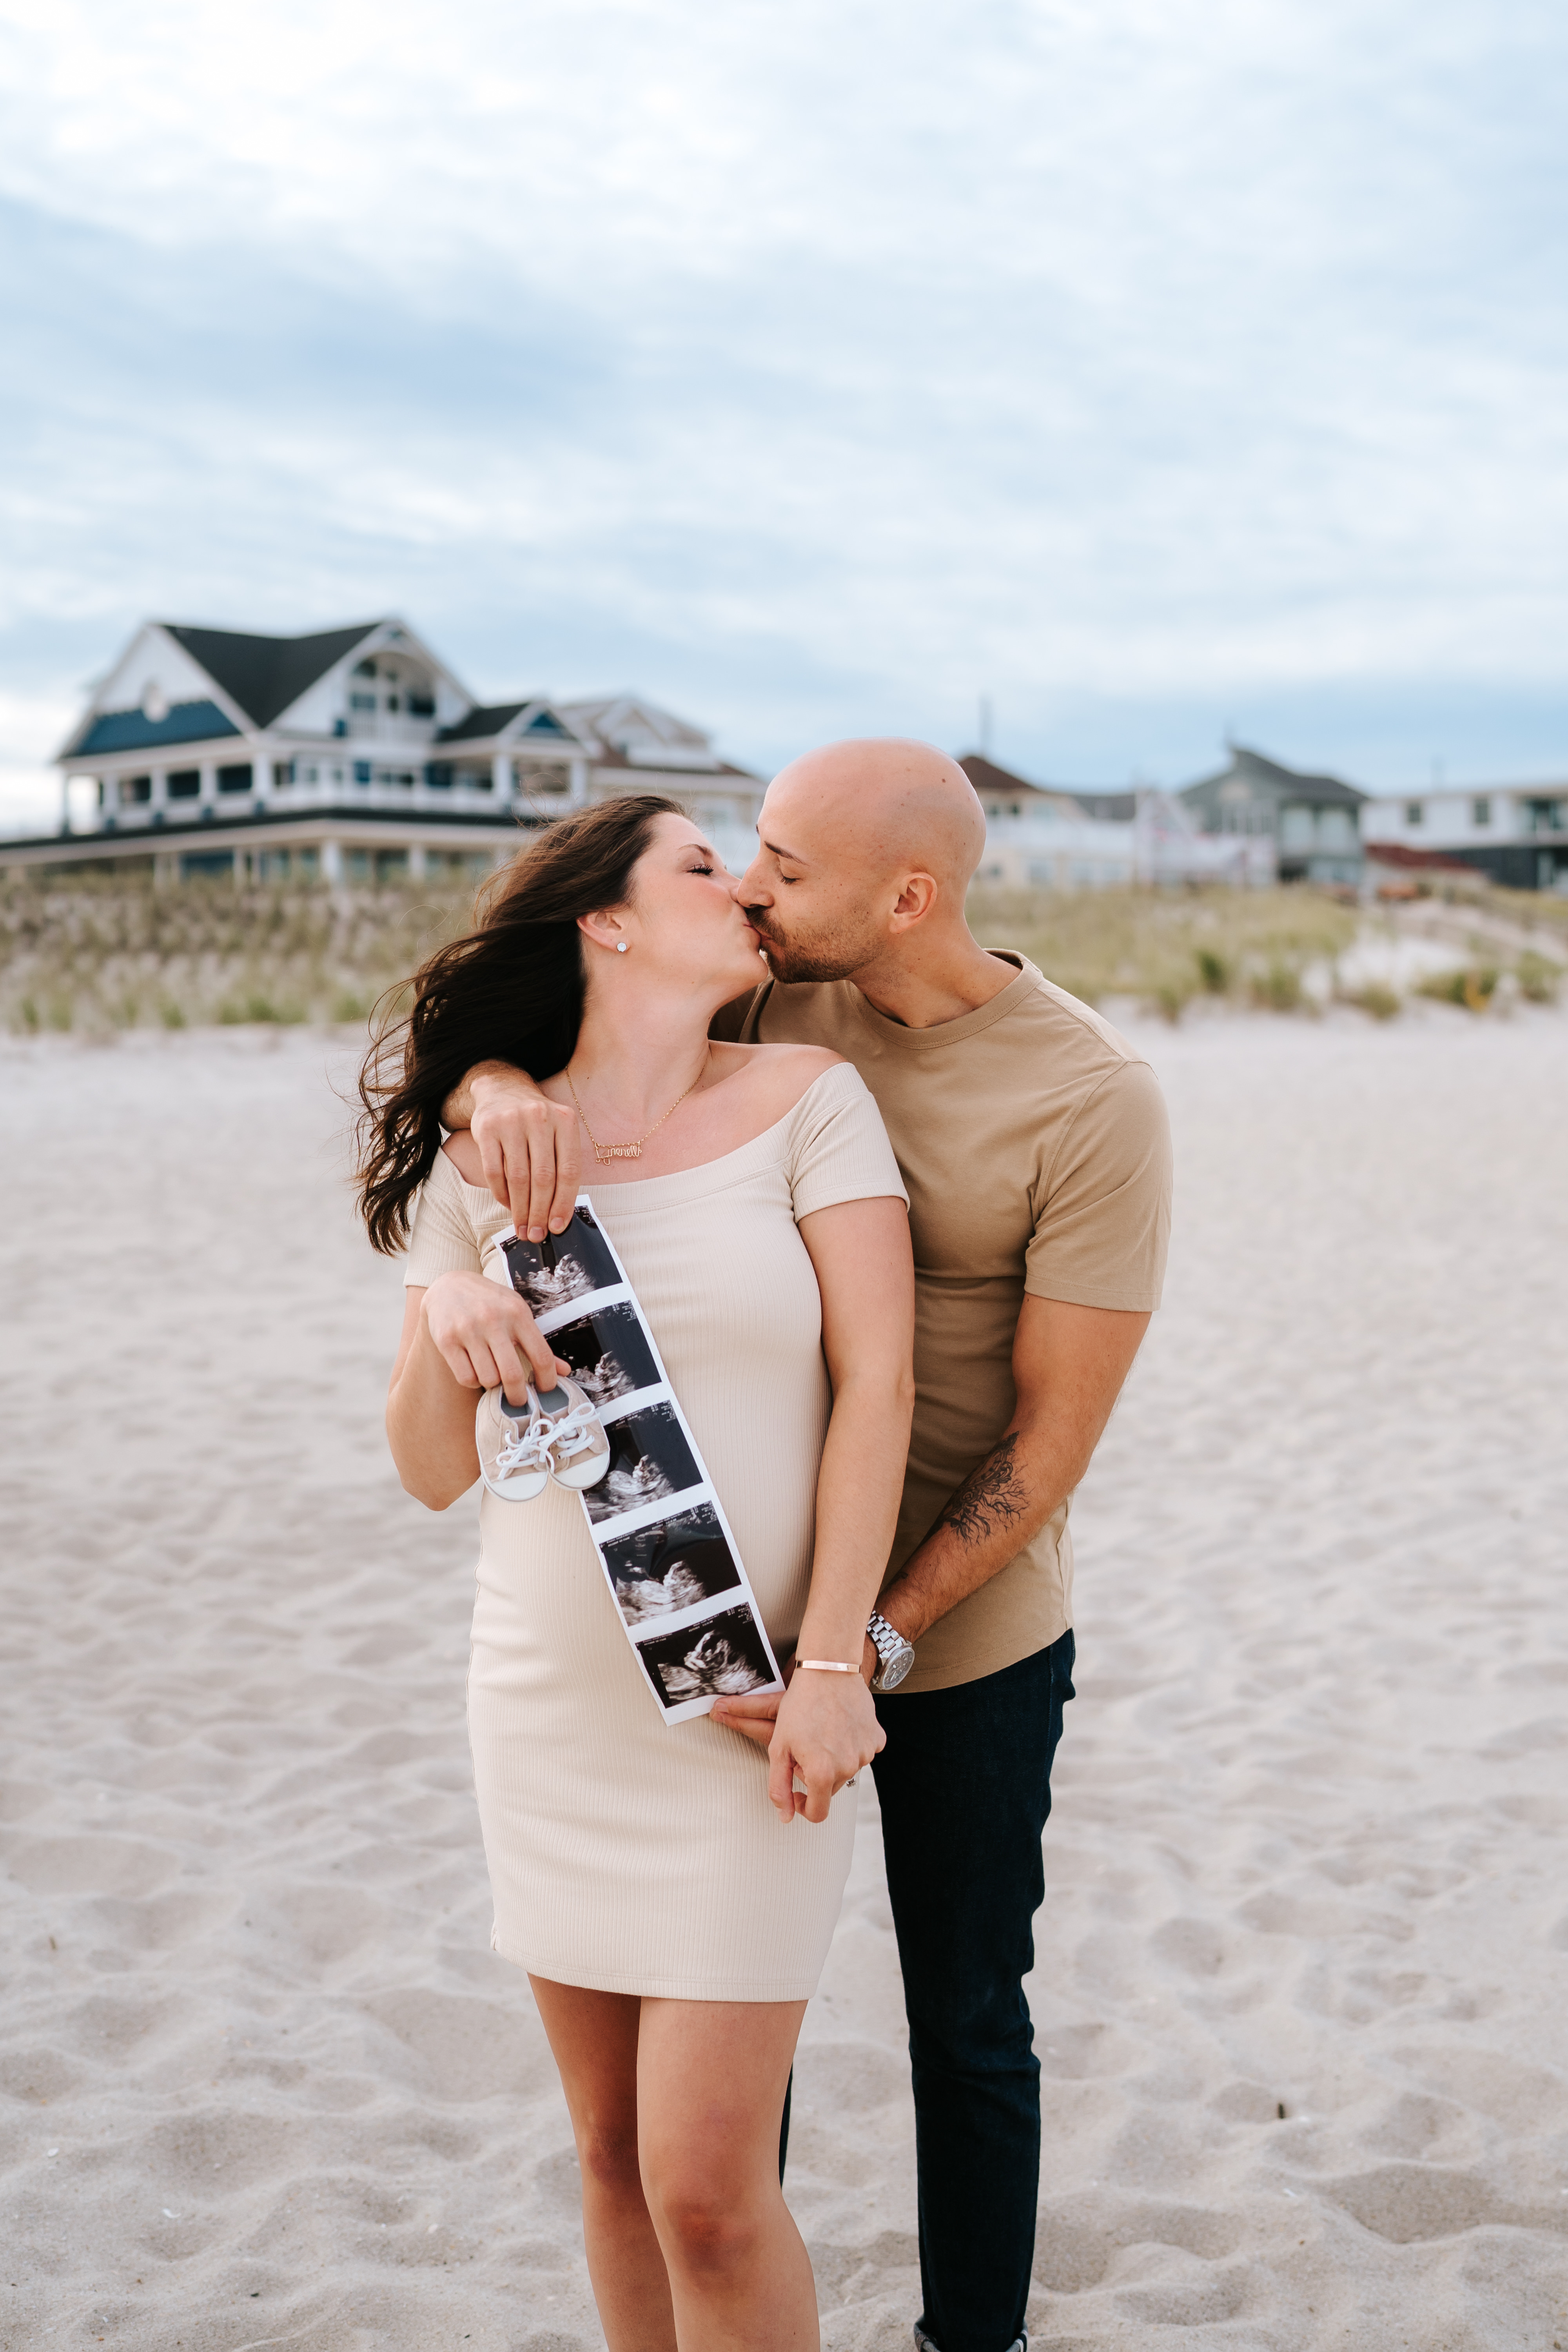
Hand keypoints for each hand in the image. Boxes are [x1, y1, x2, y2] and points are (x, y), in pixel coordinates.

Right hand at [421, 1270, 569, 1405]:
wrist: (449, 1284)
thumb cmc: (489, 1302)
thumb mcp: (517, 1313)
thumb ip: (538, 1343)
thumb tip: (564, 1371)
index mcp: (517, 1313)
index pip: (541, 1355)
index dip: (548, 1380)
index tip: (546, 1390)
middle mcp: (493, 1320)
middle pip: (512, 1375)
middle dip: (518, 1396)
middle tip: (518, 1399)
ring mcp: (468, 1330)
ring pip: (488, 1379)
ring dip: (492, 1384)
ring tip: (492, 1372)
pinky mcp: (446, 1340)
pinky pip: (466, 1378)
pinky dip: (473, 1380)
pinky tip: (475, 1368)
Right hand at [470, 1068, 582, 1242]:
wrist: (501, 1088)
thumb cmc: (535, 1122)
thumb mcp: (557, 1132)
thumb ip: (561, 1165)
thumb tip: (559, 1215)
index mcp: (565, 1121)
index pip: (569, 1171)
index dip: (564, 1204)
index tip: (558, 1227)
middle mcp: (540, 1118)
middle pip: (544, 1178)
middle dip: (540, 1212)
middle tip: (536, 1234)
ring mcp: (512, 1121)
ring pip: (518, 1178)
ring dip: (520, 1209)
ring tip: (522, 1227)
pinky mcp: (487, 1128)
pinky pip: (494, 1171)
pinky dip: (501, 1194)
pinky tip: (508, 1205)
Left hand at [715, 1667, 884, 1824]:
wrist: (828, 1670)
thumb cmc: (799, 1705)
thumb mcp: (778, 1747)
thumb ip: (779, 1787)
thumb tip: (785, 1816)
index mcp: (822, 1773)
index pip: (818, 1812)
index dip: (804, 1807)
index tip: (797, 1792)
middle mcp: (848, 1768)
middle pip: (830, 1789)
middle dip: (816, 1776)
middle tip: (805, 1747)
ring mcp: (865, 1753)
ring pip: (846, 1769)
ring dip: (834, 1759)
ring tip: (822, 1732)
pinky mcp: (877, 1739)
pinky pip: (862, 1752)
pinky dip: (851, 1745)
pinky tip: (840, 1725)